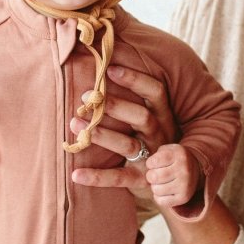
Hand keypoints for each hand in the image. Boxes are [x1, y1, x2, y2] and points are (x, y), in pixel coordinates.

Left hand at [71, 64, 177, 198]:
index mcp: (163, 116)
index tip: (109, 69)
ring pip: (127, 146)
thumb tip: (110, 61)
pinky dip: (97, 177)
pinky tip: (75, 174)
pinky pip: (119, 178)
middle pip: (142, 118)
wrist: (170, 182)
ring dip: (101, 135)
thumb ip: (136, 97)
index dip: (135, 79)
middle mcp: (160, 136)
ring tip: (73, 124)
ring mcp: (151, 159)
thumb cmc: (152, 140)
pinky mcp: (141, 180)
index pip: (155, 93)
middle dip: (115, 106)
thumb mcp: (153, 118)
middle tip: (86, 97)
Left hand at [145, 144, 201, 209]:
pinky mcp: (184, 198)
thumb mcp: (167, 150)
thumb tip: (141, 166)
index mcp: (179, 155)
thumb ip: (154, 154)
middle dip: (151, 176)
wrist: (195, 169)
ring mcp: (185, 185)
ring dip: (155, 186)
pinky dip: (159, 197)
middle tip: (157, 174)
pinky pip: (161, 201)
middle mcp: (184, 170)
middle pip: (153, 177)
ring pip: (156, 190)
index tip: (156, 163)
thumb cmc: (175, 159)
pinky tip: (165, 190)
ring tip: (162, 182)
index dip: (150, 164)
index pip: (153, 162)